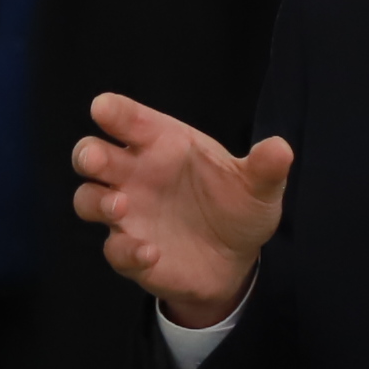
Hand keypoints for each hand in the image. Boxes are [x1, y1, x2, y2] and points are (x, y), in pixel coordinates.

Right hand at [68, 93, 286, 328]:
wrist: (236, 260)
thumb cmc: (236, 207)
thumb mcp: (258, 187)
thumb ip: (265, 168)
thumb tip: (281, 148)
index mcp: (162, 144)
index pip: (128, 120)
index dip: (113, 112)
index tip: (103, 109)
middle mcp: (136, 174)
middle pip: (92, 155)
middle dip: (87, 154)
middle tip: (95, 159)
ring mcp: (128, 214)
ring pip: (87, 200)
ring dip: (96, 201)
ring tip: (120, 206)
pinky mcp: (130, 252)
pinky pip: (114, 249)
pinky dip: (126, 250)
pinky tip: (150, 252)